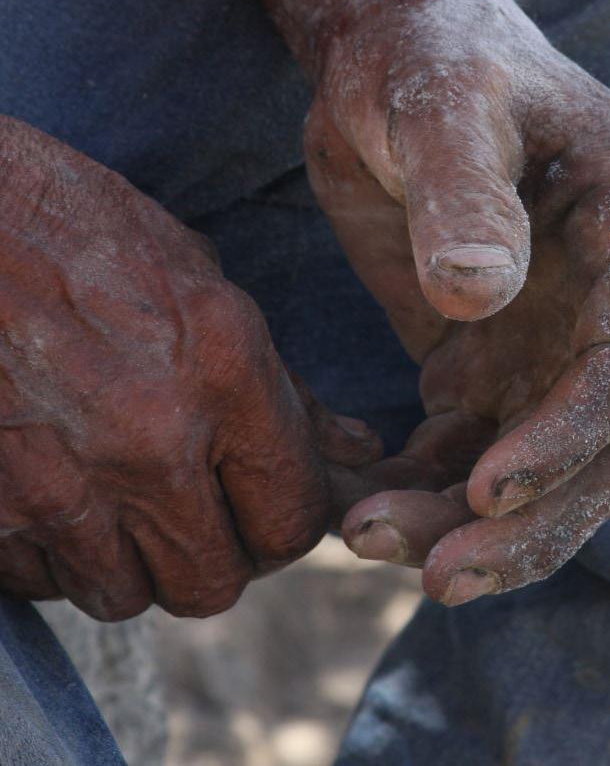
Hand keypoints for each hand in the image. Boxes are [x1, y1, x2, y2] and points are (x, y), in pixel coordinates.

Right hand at [0, 117, 379, 619]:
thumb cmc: (77, 226)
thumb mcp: (199, 278)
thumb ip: (282, 384)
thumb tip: (353, 449)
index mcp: (224, 367)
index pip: (292, 515)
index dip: (287, 522)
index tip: (268, 508)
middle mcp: (152, 437)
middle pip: (213, 581)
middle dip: (214, 553)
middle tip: (196, 511)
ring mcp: (63, 481)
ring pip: (125, 594)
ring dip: (131, 560)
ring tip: (118, 496)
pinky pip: (44, 582)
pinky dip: (56, 555)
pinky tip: (56, 490)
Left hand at [306, 0, 609, 605]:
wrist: (388, 45)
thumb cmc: (423, 52)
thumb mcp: (439, 103)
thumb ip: (462, 196)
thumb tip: (477, 299)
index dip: (569, 437)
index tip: (487, 490)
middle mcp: (608, 286)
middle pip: (599, 439)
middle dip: (527, 517)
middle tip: (434, 573)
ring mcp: (551, 325)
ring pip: (534, 459)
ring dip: (466, 518)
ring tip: (370, 539)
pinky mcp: (490, 347)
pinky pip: (472, 443)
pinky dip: (428, 487)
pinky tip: (370, 503)